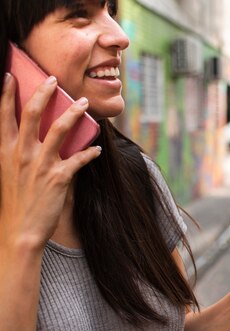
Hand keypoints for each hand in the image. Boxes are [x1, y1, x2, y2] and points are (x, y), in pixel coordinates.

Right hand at [0, 73, 100, 250]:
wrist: (20, 232)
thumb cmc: (14, 204)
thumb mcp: (6, 174)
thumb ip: (15, 154)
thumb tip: (27, 140)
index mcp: (4, 151)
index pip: (3, 116)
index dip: (6, 93)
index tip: (11, 75)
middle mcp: (21, 154)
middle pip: (31, 114)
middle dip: (44, 93)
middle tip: (55, 79)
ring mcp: (40, 165)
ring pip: (60, 129)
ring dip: (74, 113)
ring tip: (85, 103)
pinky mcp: (59, 177)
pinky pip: (80, 158)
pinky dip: (90, 152)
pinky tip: (97, 149)